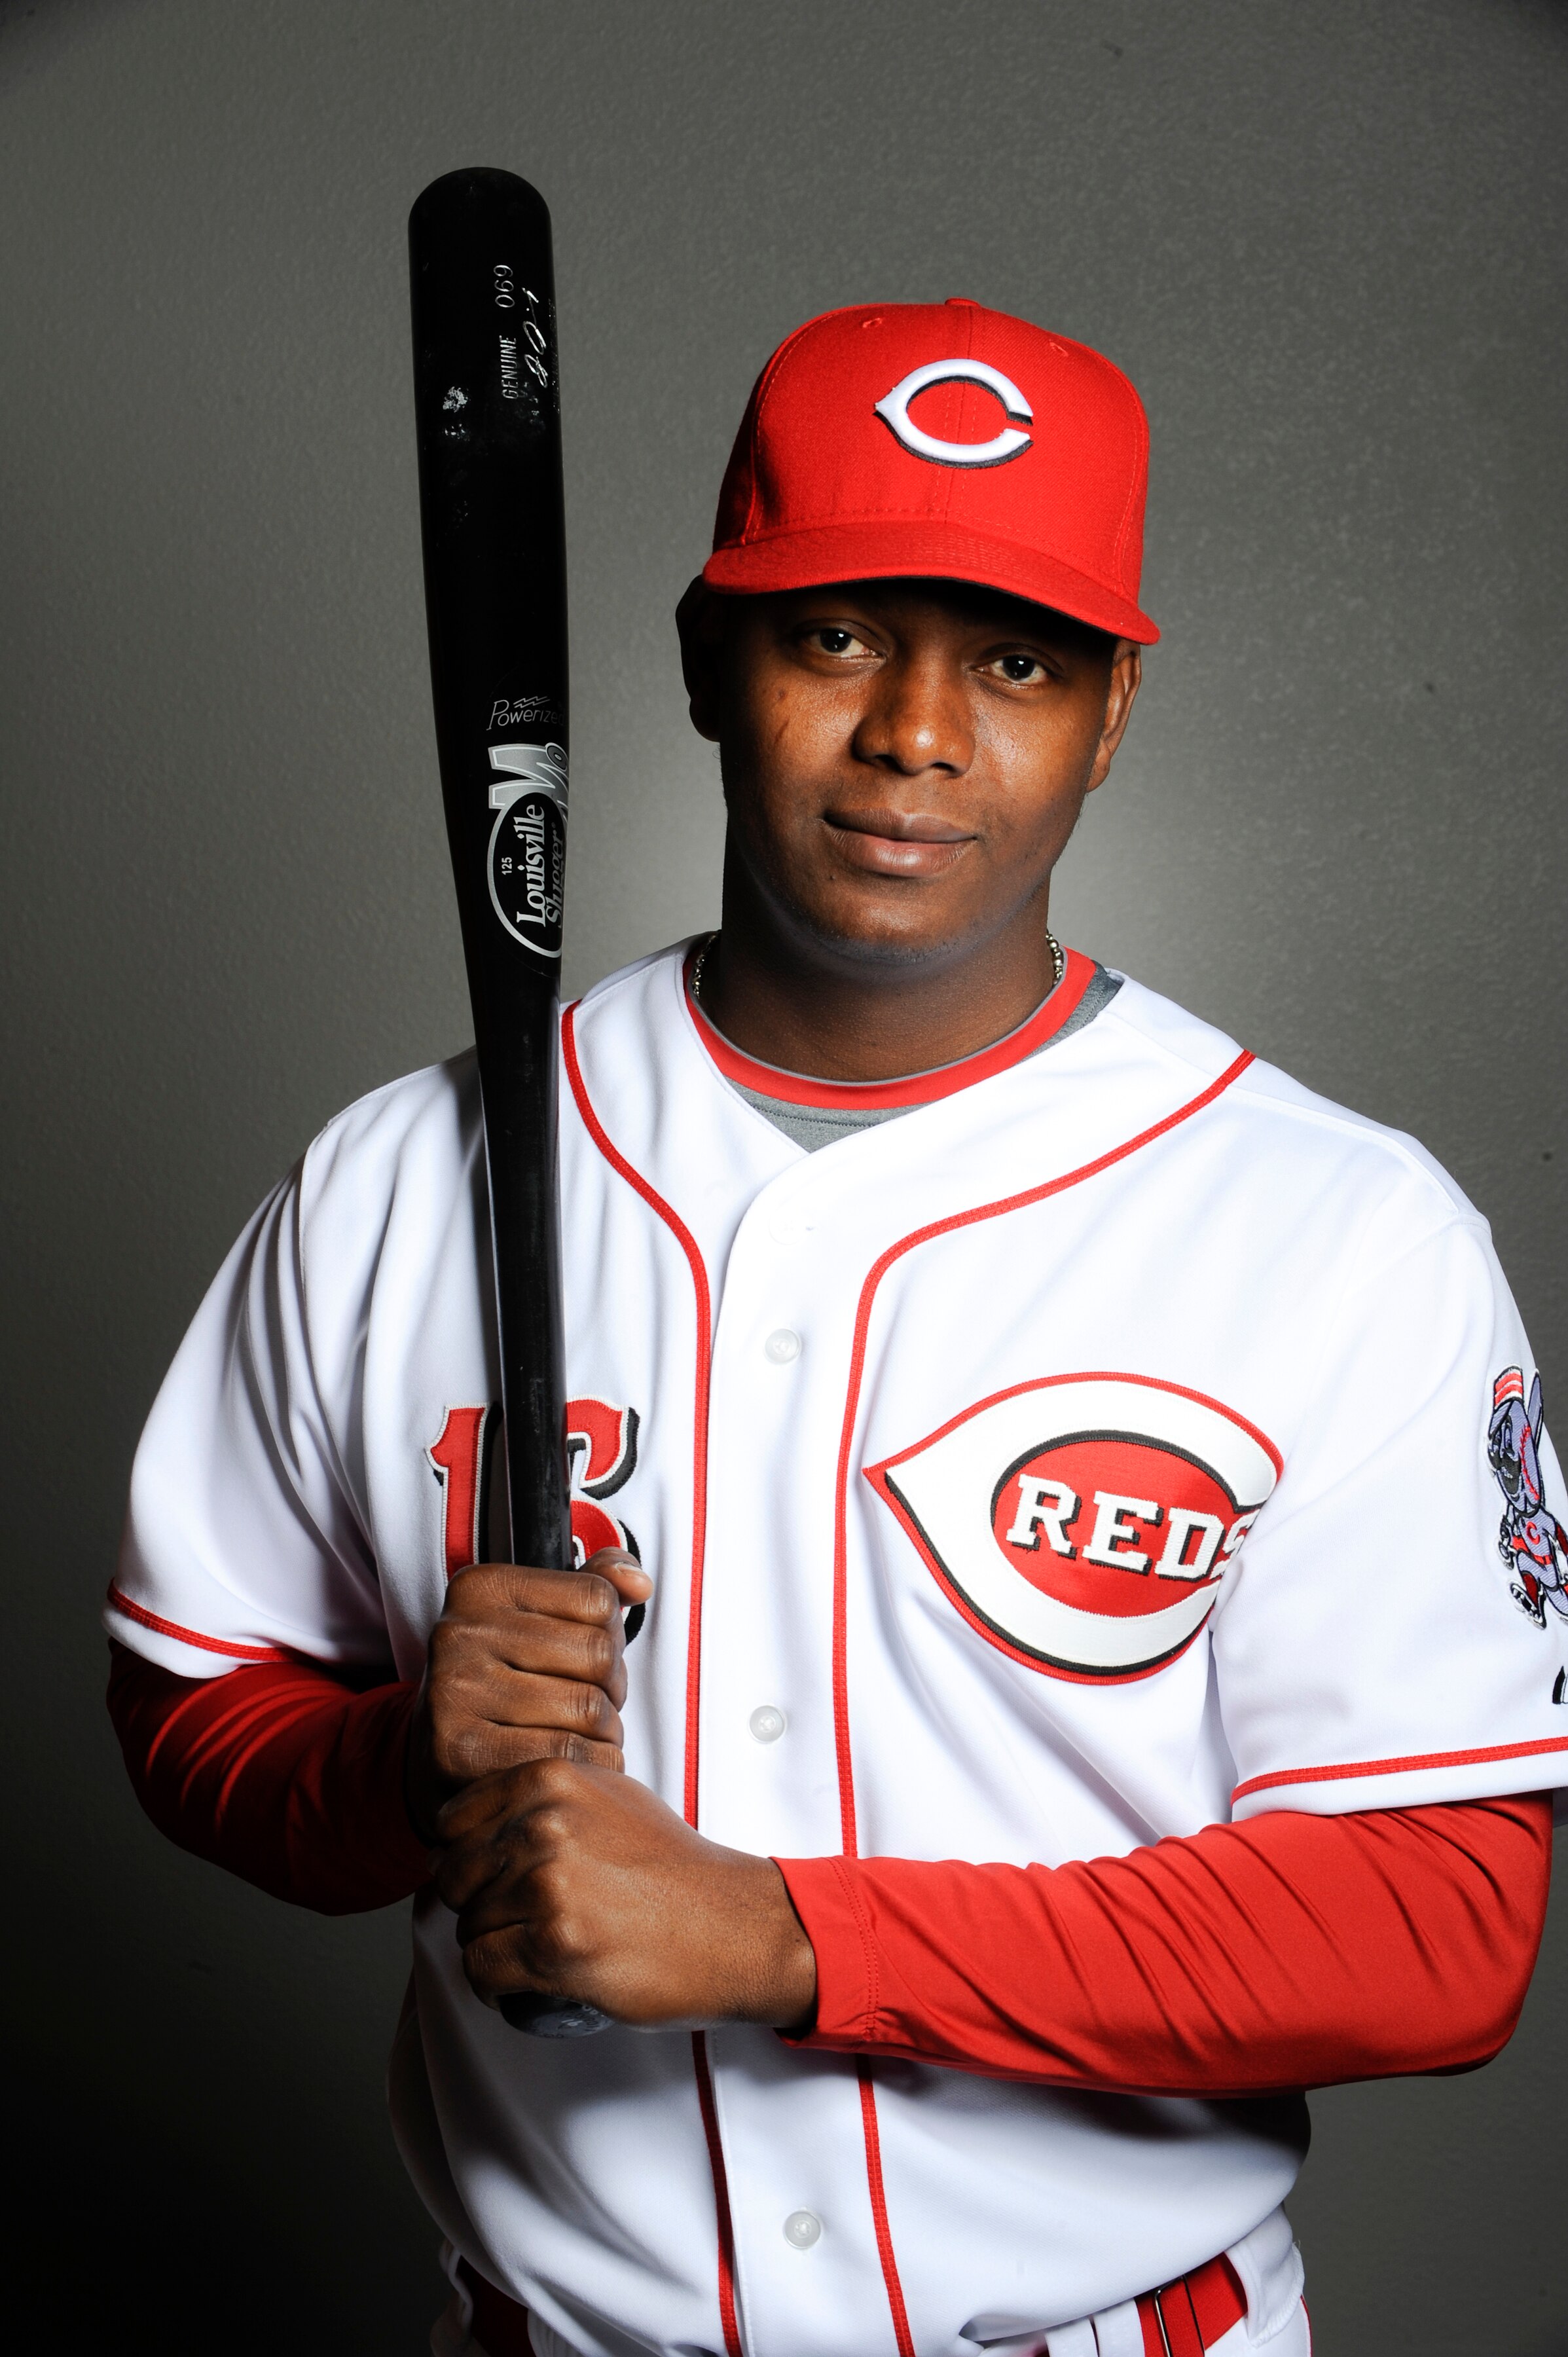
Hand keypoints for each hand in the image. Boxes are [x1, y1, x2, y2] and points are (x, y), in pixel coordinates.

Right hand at [404, 1548, 651, 1842]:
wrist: (441, 1758)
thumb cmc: (504, 1682)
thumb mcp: (538, 1620)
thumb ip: (593, 1586)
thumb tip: (638, 1584)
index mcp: (481, 1587)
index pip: (597, 1598)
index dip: (611, 1635)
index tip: (586, 1659)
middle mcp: (459, 1632)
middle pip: (598, 1653)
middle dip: (613, 1687)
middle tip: (592, 1706)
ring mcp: (454, 1692)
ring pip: (590, 1709)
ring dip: (607, 1733)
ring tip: (584, 1737)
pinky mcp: (460, 1752)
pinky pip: (569, 1755)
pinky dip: (593, 1765)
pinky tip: (573, 1766)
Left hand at [432, 1756, 817, 2030]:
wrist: (730, 1925)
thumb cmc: (674, 1868)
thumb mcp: (609, 1796)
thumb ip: (546, 1798)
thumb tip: (479, 1823)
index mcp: (550, 1778)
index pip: (452, 1820)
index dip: (463, 1854)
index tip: (487, 1876)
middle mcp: (544, 1825)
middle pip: (453, 1876)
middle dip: (473, 1904)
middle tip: (512, 1921)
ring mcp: (548, 1886)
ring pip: (466, 1927)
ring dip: (489, 1947)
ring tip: (528, 1951)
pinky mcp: (555, 1947)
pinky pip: (481, 1970)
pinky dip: (492, 1984)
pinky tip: (520, 1981)